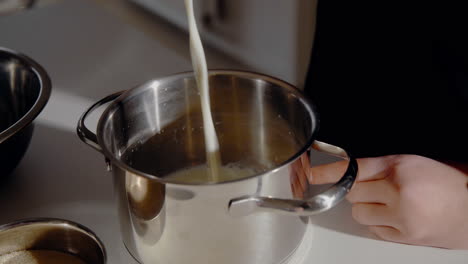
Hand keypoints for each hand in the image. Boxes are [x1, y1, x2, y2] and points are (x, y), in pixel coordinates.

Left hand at [306, 154, 467, 248]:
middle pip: (353, 192)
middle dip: (360, 189)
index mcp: (400, 166)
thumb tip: (352, 173)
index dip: (329, 172)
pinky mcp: (405, 236)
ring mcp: (401, 216)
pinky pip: (374, 230)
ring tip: (389, 204)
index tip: (312, 175)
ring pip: (359, 213)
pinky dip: (380, 223)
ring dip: (368, 208)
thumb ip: (382, 168)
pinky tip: (398, 217)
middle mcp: (398, 190)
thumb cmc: (450, 181)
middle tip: (379, 189)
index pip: (354, 168)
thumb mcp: (414, 163)